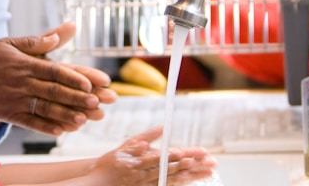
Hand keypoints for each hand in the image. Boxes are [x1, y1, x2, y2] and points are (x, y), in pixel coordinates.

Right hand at [0, 22, 114, 135]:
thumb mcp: (11, 43)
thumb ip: (39, 40)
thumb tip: (68, 28)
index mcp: (26, 63)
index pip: (55, 70)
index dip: (75, 76)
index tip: (94, 83)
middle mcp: (23, 82)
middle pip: (55, 90)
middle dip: (78, 98)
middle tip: (99, 103)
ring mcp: (16, 100)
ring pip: (45, 108)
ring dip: (66, 114)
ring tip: (85, 120)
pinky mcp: (9, 114)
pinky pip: (29, 122)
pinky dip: (45, 127)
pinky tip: (61, 131)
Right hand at [90, 127, 215, 185]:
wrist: (98, 183)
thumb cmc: (111, 163)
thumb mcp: (125, 146)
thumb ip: (145, 136)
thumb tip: (163, 127)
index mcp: (141, 160)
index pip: (164, 157)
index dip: (180, 155)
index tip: (194, 153)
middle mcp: (147, 173)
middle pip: (174, 169)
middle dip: (193, 165)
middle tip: (210, 162)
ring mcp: (148, 184)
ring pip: (174, 180)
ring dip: (192, 176)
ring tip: (207, 172)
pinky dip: (180, 183)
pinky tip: (190, 180)